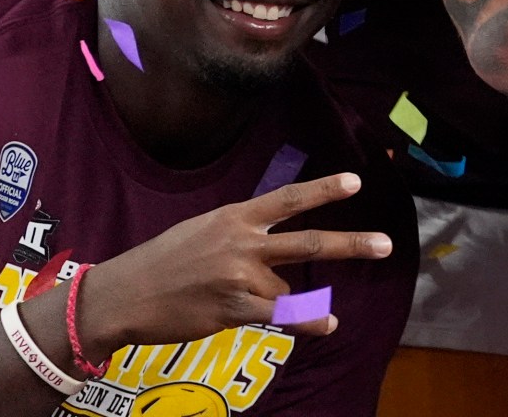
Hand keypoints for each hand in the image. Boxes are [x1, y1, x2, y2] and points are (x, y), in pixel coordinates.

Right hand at [72, 173, 392, 350]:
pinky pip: (280, 316)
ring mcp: (238, 278)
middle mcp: (241, 244)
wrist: (121, 296)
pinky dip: (307, 321)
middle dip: (352, 244)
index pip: (287, 200)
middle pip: (309, 242)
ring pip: (284, 289)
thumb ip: (242, 229)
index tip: (356, 182)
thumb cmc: (162, 261)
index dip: (323, 190)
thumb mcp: (202, 228)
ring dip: (275, 297)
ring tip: (236, 296)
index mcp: (233, 218)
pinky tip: (329, 323)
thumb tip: (278, 240)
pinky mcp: (232, 310)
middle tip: (386, 245)